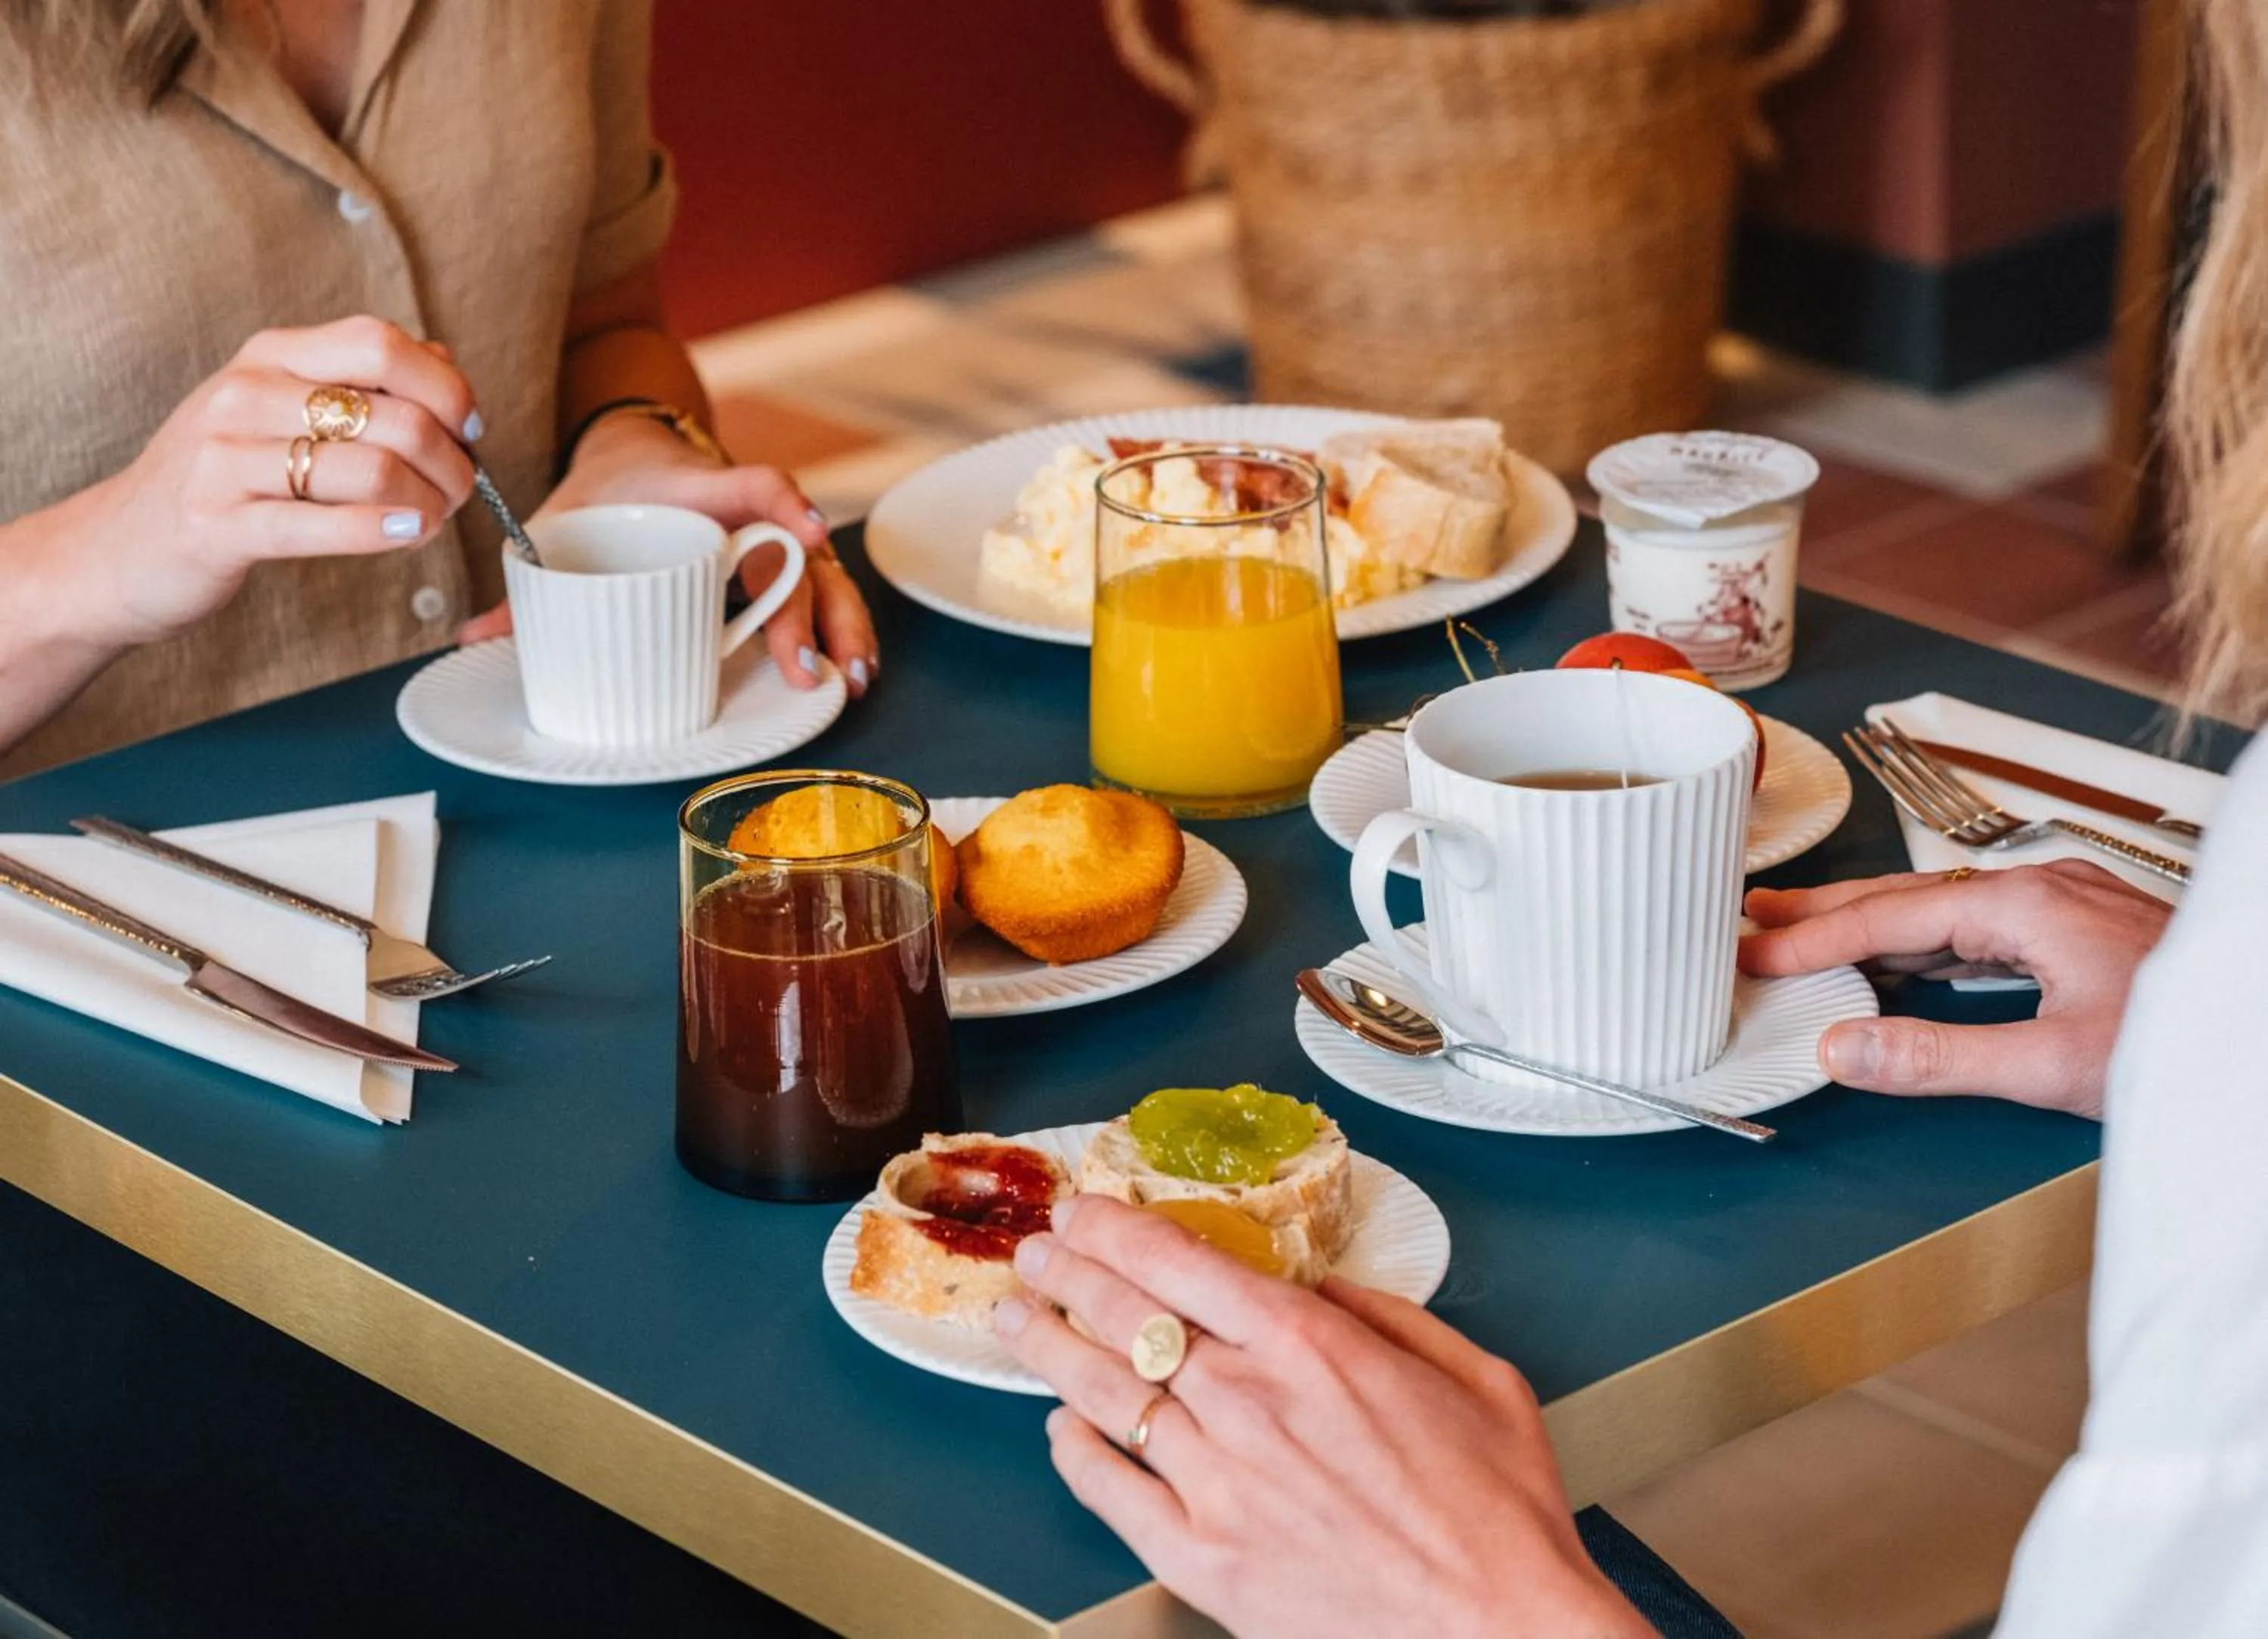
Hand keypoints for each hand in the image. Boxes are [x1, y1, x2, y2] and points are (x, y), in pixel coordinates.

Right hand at [86, 316, 476, 645]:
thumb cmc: (220, 480)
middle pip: (394, 414)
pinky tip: (409, 533)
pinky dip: (384, 531)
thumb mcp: (279, 409)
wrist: (116, 548)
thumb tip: (442, 362)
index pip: (380, 342)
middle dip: (451, 461)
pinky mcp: (218, 525)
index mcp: (269, 357)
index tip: (468, 427)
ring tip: (434, 519)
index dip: (445, 386)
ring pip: (371, 469)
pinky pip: (324, 524)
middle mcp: (246, 395)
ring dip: (428, 502)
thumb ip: (357, 382)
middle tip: (459, 491)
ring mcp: (226, 459)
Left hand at [457, 414, 879, 696]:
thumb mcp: (563, 522)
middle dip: (806, 612)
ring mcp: (767, 539)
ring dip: (839, 625)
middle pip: (792, 556)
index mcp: (694, 489)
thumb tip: (470, 636)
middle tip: (804, 666)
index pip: (751, 483)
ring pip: (820, 577)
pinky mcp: (777, 564)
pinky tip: (850, 666)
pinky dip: (836, 626)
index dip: (783, 504)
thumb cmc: (607, 492)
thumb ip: (525, 584)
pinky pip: (819, 590)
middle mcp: (743, 515)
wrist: (635, 451)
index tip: (806, 533)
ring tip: (850, 674)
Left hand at [995, 1197, 1646, 1638]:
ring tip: (1020, 1321)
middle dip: (1067, 1273)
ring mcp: (1216, 1485)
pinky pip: (1113, 1495)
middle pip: (1125, 1317)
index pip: (1178, 1263)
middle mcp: (1247, 1403)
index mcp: (1308, 1345)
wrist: (1503, 1631)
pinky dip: (1076, 1455)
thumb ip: (1386, 1314)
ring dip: (1050, 1348)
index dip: (1114, 1229)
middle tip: (1036, 1253)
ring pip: (1104, 1396)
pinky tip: (1063, 1430)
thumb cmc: (1498, 1513)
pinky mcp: (1204, 1562)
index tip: (1084, 1212)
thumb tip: (1321, 1287)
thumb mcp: (1472, 1373)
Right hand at [1740, 861, 2172, 1116]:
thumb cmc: (2181, 1039)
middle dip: (1824, 909)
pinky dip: (1922, 939)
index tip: (1753, 949)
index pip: (1889, 917)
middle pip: (1905, 896)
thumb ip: (1939, 1057)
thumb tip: (1844, 1050)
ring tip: (1808, 935)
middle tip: (1753, 917)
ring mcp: (2062, 907)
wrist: (2258, 1028)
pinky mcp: (2080, 932)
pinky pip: (1977, 925)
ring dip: (1869, 923)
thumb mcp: (2052, 1065)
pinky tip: (1907, 959)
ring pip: (1941, 908)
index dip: (1813, 936)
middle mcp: (2038, 892)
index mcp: (2021, 906)